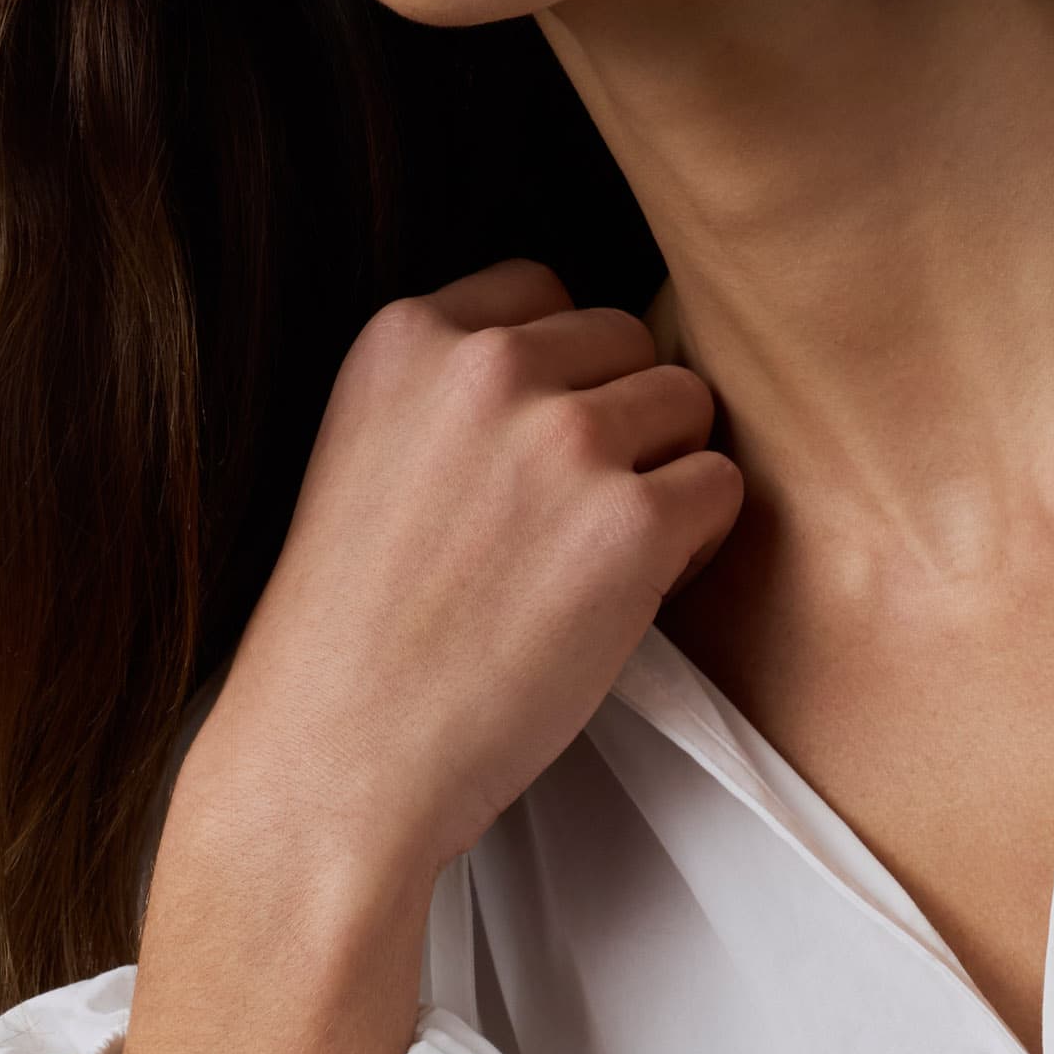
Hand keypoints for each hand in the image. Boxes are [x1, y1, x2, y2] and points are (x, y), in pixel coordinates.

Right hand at [97, 260, 739, 1053]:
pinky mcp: (632, 523)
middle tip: (567, 520)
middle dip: (620, 420)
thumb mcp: (364, 453)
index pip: (545, 290)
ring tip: (594, 560)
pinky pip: (720, 490)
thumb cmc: (351, 636)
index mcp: (406, 334)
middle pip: (629, 339)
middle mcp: (488, 364)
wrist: (333, 763)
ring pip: (688, 405)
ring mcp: (565, 438)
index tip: (527, 452)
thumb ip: (458, 393)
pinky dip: (693, 546)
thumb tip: (595, 362)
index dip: (560, 374)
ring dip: (664, 476)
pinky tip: (622, 600)